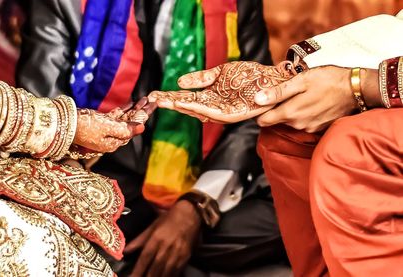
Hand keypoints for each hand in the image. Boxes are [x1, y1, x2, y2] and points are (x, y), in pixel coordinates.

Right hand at [73, 99, 155, 152]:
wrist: (64, 122)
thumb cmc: (85, 126)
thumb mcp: (108, 128)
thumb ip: (126, 129)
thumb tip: (142, 128)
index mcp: (113, 143)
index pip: (132, 130)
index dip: (143, 117)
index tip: (151, 107)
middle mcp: (110, 138)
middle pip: (130, 124)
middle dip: (141, 112)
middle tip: (151, 101)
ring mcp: (104, 130)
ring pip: (123, 119)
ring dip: (134, 109)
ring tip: (144, 99)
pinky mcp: (98, 123)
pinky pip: (114, 117)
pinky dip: (123, 110)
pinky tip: (131, 103)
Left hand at [125, 200, 201, 276]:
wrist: (189, 214)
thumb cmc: (168, 220)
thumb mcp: (152, 227)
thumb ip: (139, 241)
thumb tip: (125, 251)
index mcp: (156, 239)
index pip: (144, 259)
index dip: (137, 271)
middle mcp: (166, 248)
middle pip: (154, 269)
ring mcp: (177, 254)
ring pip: (165, 273)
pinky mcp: (185, 257)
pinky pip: (176, 272)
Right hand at [148, 61, 294, 123]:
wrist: (272, 78)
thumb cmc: (249, 75)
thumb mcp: (221, 73)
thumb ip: (201, 79)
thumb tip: (180, 81)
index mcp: (209, 97)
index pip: (185, 98)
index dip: (170, 97)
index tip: (153, 95)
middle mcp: (213, 107)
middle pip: (188, 107)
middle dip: (171, 103)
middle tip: (154, 100)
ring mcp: (222, 113)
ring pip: (197, 111)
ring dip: (181, 106)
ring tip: (166, 102)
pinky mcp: (233, 115)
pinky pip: (212, 113)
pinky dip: (198, 108)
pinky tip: (186, 103)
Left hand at [255, 66, 357, 132]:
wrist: (357, 89)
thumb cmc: (329, 80)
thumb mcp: (301, 80)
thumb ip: (278, 92)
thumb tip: (257, 99)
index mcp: (291, 112)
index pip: (263, 121)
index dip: (258, 111)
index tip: (259, 101)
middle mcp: (298, 124)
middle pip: (275, 120)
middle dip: (275, 108)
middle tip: (281, 92)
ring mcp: (309, 128)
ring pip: (289, 121)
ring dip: (290, 110)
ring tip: (298, 95)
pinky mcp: (318, 128)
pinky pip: (302, 122)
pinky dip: (302, 113)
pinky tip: (309, 101)